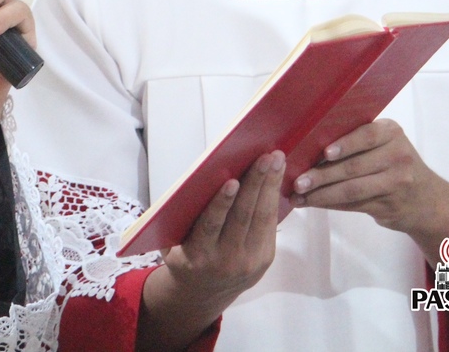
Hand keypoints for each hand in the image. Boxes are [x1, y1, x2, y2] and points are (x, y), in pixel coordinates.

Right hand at [139, 152, 284, 351]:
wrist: (203, 292)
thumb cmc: (183, 254)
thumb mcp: (172, 241)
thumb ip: (183, 217)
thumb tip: (199, 178)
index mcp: (196, 256)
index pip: (211, 225)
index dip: (222, 202)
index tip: (232, 180)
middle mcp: (225, 260)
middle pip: (243, 216)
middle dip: (256, 183)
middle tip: (265, 157)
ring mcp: (249, 261)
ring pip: (261, 218)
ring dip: (270, 186)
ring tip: (276, 160)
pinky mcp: (265, 259)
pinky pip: (269, 225)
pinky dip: (273, 198)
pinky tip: (275, 178)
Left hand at [290, 119, 448, 258]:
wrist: (428, 201)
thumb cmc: (393, 164)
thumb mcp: (385, 144)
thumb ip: (357, 141)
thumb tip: (307, 145)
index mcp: (392, 133)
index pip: (367, 135)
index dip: (345, 144)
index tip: (324, 153)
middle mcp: (398, 156)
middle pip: (354, 166)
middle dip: (321, 175)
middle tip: (297, 181)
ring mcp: (396, 183)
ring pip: (351, 189)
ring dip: (321, 194)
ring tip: (298, 195)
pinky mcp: (389, 206)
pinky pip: (353, 204)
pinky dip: (330, 204)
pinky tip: (312, 203)